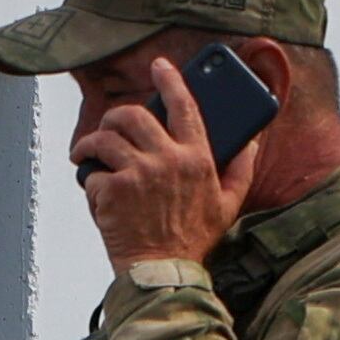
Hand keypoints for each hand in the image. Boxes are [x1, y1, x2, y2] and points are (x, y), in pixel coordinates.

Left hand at [74, 55, 253, 269]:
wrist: (164, 272)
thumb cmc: (193, 240)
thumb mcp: (229, 204)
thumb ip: (241, 169)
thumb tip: (251, 142)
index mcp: (197, 158)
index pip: (185, 106)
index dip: (171, 80)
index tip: (160, 66)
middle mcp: (168, 160)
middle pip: (133, 116)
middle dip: (115, 116)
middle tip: (109, 126)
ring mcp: (138, 173)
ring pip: (106, 138)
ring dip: (91, 143)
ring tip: (88, 154)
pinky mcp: (113, 190)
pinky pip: (93, 173)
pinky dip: (90, 180)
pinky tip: (96, 192)